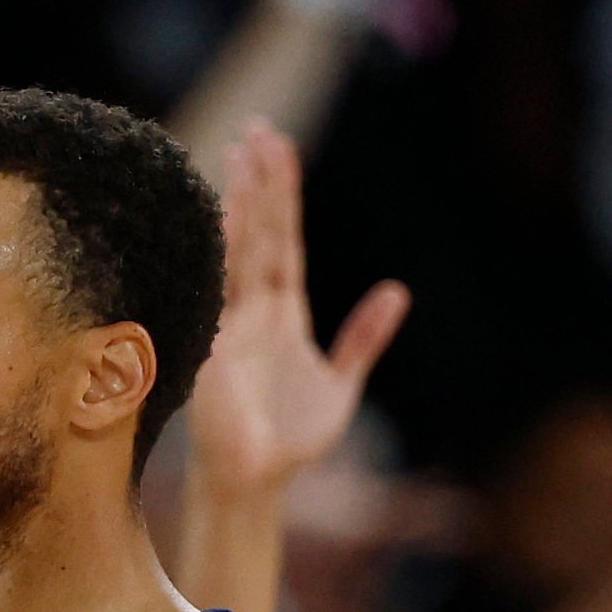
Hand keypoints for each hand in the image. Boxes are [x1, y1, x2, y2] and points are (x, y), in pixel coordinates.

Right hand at [189, 121, 408, 497]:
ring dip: (241, 203)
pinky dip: (221, 255)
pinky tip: (223, 217)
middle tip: (258, 129)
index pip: (283, 243)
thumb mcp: (342, 385)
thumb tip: (396, 292)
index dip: (283, 197)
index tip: (278, 147)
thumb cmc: (291, 440)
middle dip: (259, 183)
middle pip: (259, 234)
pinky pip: (218, 292)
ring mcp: (231, 325)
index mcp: (283, 314)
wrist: (258, 482)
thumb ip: (364, 338)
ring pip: (238, 252)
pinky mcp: (215, 347)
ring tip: (241, 152)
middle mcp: (254, 311)